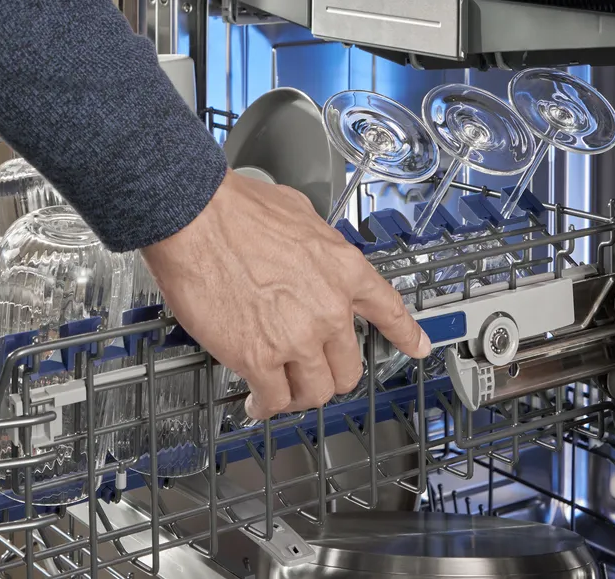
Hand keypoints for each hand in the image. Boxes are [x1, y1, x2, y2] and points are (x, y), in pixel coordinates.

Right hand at [141, 170, 430, 419]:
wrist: (196, 218)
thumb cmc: (236, 208)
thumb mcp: (299, 213)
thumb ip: (314, 244)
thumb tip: (304, 250)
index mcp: (344, 270)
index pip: (389, 311)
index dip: (407, 335)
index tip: (417, 347)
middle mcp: (329, 310)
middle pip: (347, 369)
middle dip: (328, 376)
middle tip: (309, 375)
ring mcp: (296, 338)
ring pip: (313, 392)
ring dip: (297, 396)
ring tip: (279, 394)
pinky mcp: (258, 358)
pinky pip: (273, 398)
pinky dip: (265, 405)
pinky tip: (256, 403)